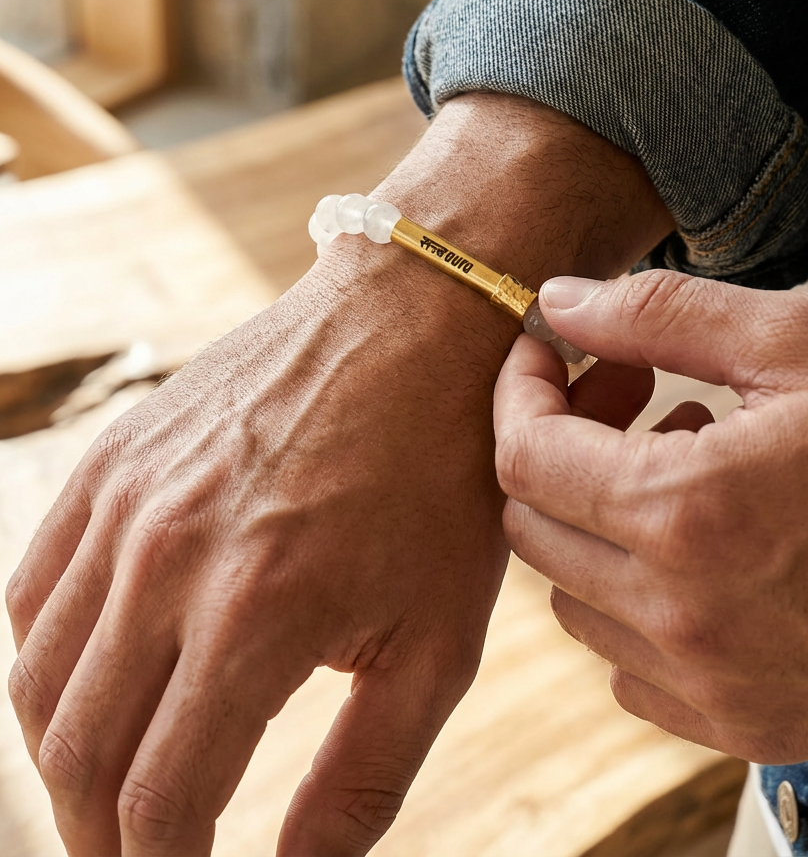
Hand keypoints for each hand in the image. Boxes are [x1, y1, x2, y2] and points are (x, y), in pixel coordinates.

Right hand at [6, 93, 672, 856]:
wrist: (411, 325)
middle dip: (102, 840)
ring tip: (116, 789)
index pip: (161, 802)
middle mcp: (165, 557)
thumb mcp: (437, 638)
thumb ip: (365, 775)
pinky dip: (48, 660)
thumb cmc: (444, 478)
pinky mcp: (113, 458)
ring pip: (37, 678)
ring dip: (66, 757)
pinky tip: (97, 680)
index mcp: (255, 612)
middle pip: (79, 755)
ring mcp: (126, 500)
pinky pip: (34, 588)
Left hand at [494, 270, 807, 763]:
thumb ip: (660, 313)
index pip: (524, 457)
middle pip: (534, 529)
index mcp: (686, 512)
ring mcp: (710, 684)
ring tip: (683, 466)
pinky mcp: (740, 726)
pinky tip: (705, 548)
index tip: (545, 358)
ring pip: (573, 597)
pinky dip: (638, 599)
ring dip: (600, 523)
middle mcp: (682, 615)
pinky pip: (628, 663)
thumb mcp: (800, 342)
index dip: (520, 393)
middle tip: (624, 399)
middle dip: (557, 450)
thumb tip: (558, 304)